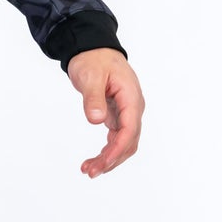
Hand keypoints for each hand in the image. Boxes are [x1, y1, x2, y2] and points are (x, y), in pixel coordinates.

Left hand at [68, 47, 142, 176]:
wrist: (94, 50)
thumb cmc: (94, 60)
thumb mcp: (91, 76)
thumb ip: (94, 98)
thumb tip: (96, 120)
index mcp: (131, 97)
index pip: (129, 129)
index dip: (117, 149)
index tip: (103, 163)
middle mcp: (133, 108)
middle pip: (129, 141)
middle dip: (112, 159)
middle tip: (90, 171)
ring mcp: (127, 113)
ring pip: (124, 143)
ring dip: (109, 159)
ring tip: (88, 169)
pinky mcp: (119, 116)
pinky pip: (117, 138)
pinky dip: (107, 151)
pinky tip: (94, 160)